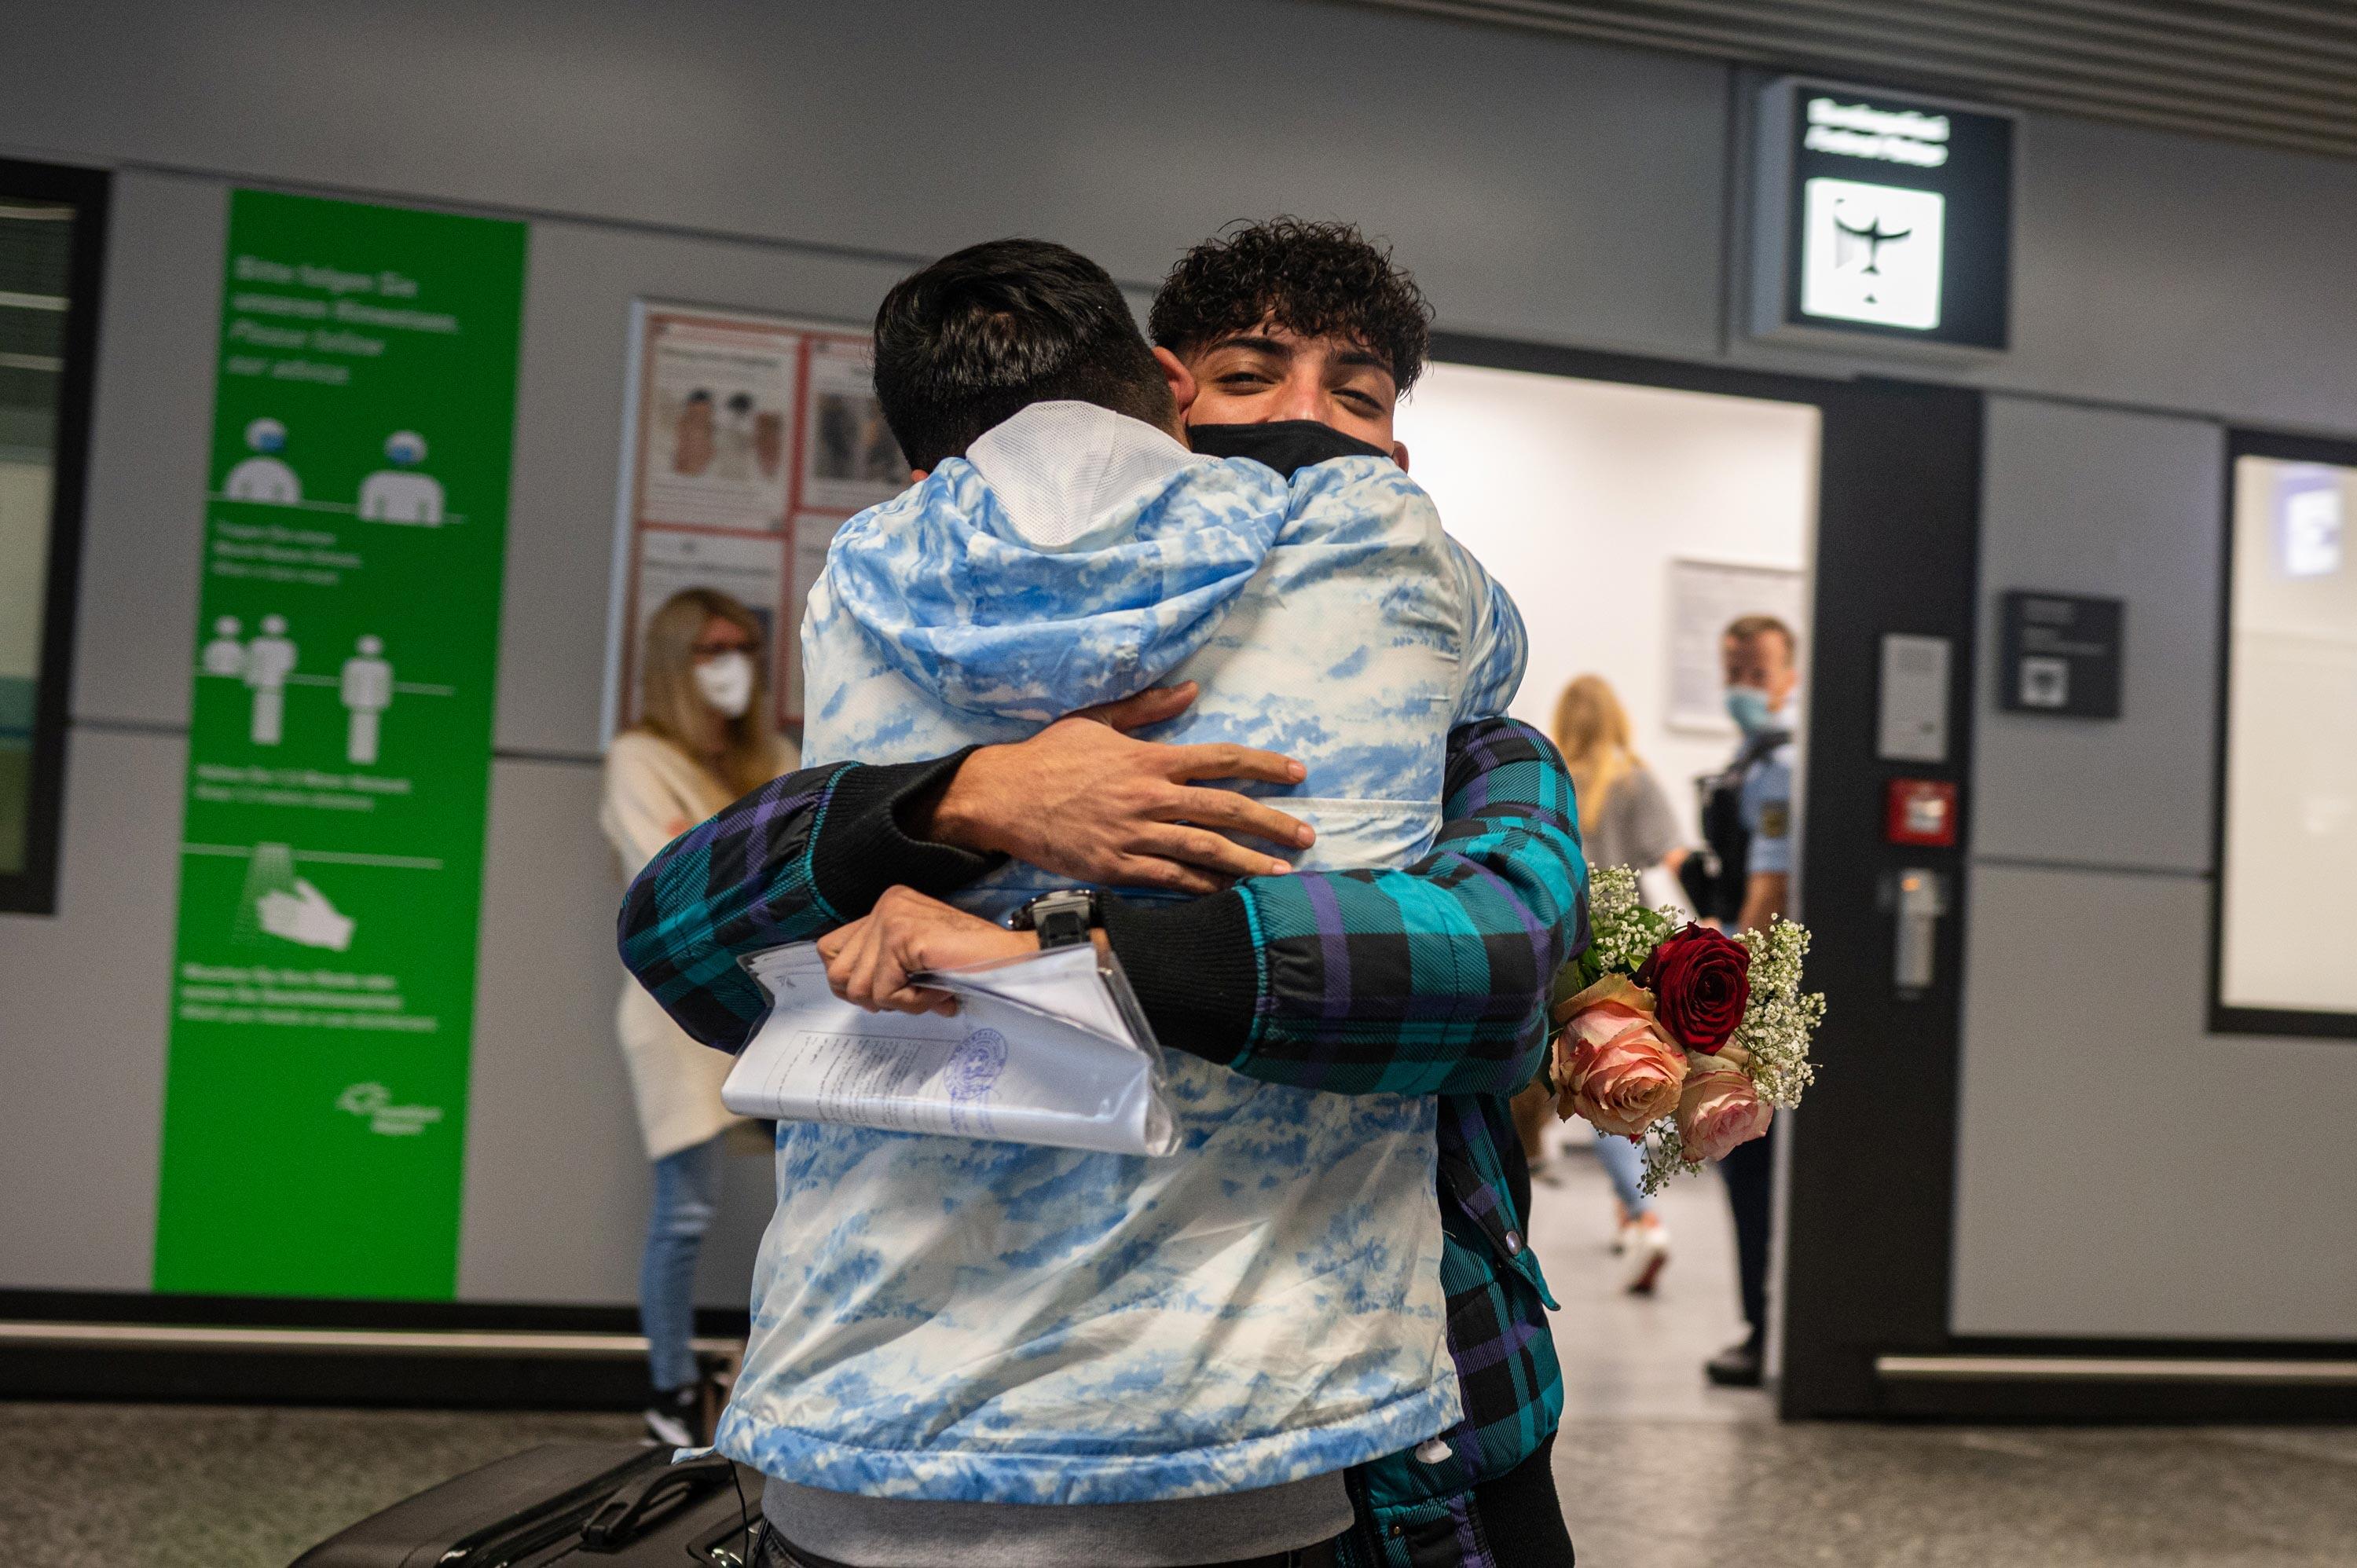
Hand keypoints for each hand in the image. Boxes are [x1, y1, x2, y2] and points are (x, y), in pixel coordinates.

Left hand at [816, 885, 1036, 1014]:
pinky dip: (913, 1002)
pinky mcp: (901, 936)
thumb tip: (856, 994)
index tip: (887, 990)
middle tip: (912, 994)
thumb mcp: (916, 959)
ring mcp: (890, 917)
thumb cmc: (971, 962)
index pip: (829, 950)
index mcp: (886, 905)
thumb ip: (885, 967)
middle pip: (837, 973)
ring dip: (899, 1001)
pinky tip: (940, 990)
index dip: (852, 982)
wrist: (1010, 958)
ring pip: (859, 987)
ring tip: (931, 991)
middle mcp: (884, 905)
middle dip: (872, 997)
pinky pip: (884, 991)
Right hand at [922, 683, 1314, 894]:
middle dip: (1272, 822)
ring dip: (1249, 861)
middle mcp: (1149, 797)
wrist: (1002, 798)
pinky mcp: (1117, 866)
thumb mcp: (1097, 721)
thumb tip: (1191, 690)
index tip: (1297, 772)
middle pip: (1226, 809)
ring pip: (1206, 849)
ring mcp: (1134, 835)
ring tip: (1282, 871)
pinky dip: (1204, 886)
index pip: (1221, 759)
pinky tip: (1230, 892)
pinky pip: (1171, 879)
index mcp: (1149, 759)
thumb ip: (1148, 708)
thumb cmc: (1049, 757)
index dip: (1264, 764)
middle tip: (1307, 835)